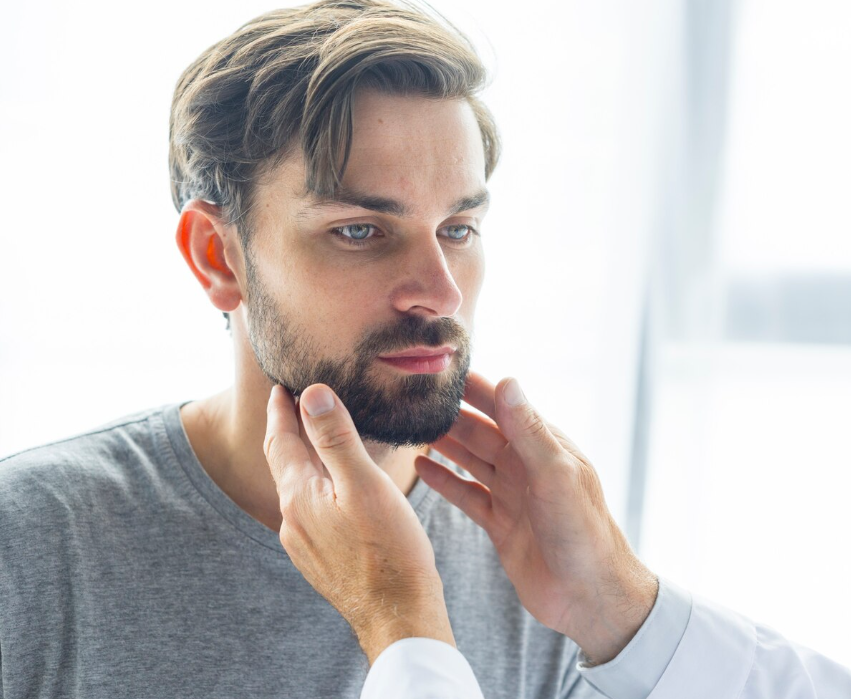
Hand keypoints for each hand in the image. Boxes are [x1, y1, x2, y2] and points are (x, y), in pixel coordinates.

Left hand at [263, 383, 454, 664]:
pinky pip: (310, 510)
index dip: (279, 410)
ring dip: (301, 459)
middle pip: (284, 463)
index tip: (279, 387)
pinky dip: (315, 485)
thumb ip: (335, 438)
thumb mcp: (365, 484)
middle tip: (292, 404)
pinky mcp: (319, 559)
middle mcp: (292, 520)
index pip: (279, 440)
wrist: (398, 616)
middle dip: (287, 431)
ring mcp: (303, 544)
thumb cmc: (389, 550)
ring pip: (297, 488)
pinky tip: (334, 488)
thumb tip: (311, 394)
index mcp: (298, 496)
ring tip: (314, 439)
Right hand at [415, 372, 657, 664]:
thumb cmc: (583, 531)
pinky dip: (444, 480)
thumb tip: (507, 382)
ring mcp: (512, 495)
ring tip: (412, 426)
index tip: (443, 369)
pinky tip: (421, 467)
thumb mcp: (555, 474)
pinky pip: (466, 495)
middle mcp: (526, 466)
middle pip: (480, 432)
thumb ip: (528, 430)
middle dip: (451, 414)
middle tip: (414, 398)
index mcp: (544, 447)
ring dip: (444, 443)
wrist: (589, 596)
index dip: (475, 388)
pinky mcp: (499, 524)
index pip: (504, 406)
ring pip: (470, 460)